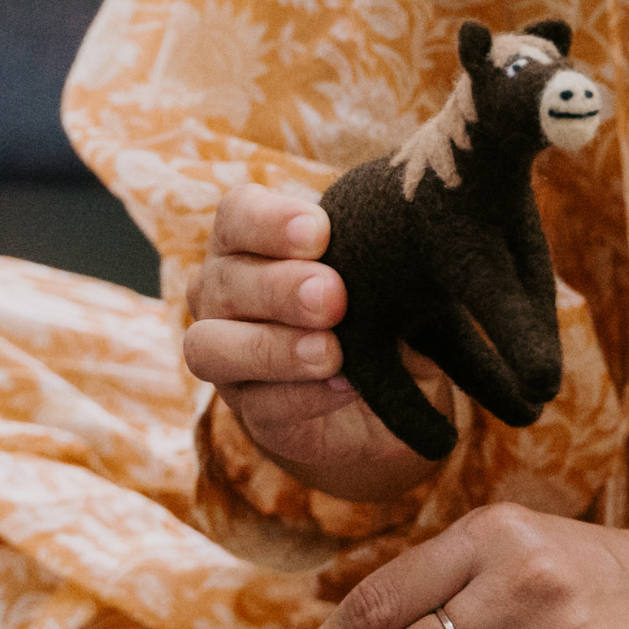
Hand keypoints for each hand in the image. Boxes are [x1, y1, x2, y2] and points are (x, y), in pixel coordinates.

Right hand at [183, 184, 444, 504]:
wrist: (396, 389)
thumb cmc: (383, 303)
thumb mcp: (389, 273)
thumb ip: (385, 255)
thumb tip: (415, 243)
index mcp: (250, 242)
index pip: (237, 215)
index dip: (269, 221)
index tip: (321, 230)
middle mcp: (223, 294)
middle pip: (222, 280)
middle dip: (278, 288)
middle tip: (333, 295)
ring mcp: (227, 357)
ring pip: (214, 347)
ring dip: (274, 348)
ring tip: (332, 352)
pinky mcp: (253, 412)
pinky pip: (260, 405)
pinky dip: (304, 395)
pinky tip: (346, 387)